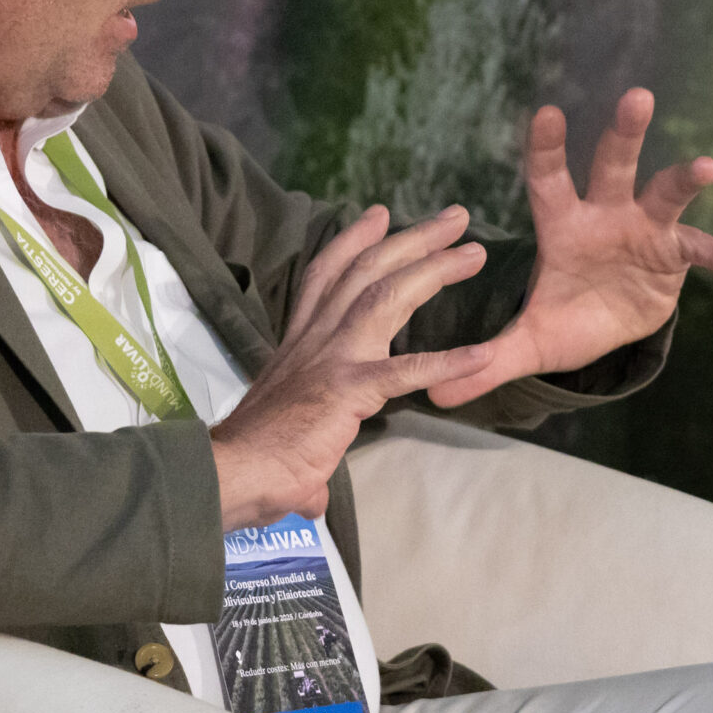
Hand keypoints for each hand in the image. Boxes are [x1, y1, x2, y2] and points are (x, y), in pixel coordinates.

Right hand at [211, 204, 493, 526]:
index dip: (355, 241)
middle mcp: (314, 339)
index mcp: (298, 344)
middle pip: (366, 271)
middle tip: (455, 216)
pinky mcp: (347, 390)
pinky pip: (406, 372)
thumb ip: (305, 462)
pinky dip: (448, 362)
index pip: (326, 276)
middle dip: (412, 238)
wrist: (229, 474)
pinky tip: (484, 354)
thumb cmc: (247, 465)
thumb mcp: (281, 443)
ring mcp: (331, 359)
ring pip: (385, 295)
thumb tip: (309, 498)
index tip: (382, 214)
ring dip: (432, 268)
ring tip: (473, 252)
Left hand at [426, 89, 712, 409]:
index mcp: (562, 226)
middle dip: (624, 134)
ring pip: (664, 194)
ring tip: (706, 167)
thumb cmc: (565, 316)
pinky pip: (699, 250)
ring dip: (684, 180)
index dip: (546, 149)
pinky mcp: (674, 254)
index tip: (547, 113)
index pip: (548, 181)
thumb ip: (487, 361)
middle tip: (636, 97)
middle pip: (613, 167)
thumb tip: (433, 395)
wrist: (607, 328)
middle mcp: (605, 215)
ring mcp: (643, 230)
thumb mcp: (528, 342)